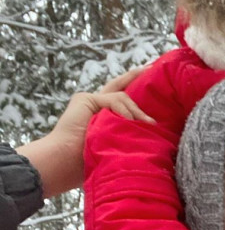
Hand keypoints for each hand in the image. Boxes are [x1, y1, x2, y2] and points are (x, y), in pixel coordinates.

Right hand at [17, 66, 154, 196]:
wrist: (68, 161)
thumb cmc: (92, 161)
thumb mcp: (117, 142)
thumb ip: (128, 130)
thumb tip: (151, 127)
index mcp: (103, 116)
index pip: (120, 97)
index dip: (132, 84)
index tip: (147, 71)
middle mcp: (96, 105)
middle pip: (119, 87)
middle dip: (134, 76)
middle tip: (150, 68)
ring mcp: (89, 100)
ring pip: (121, 97)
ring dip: (136, 111)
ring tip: (148, 124)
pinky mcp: (85, 99)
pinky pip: (113, 101)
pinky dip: (122, 111)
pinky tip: (127, 122)